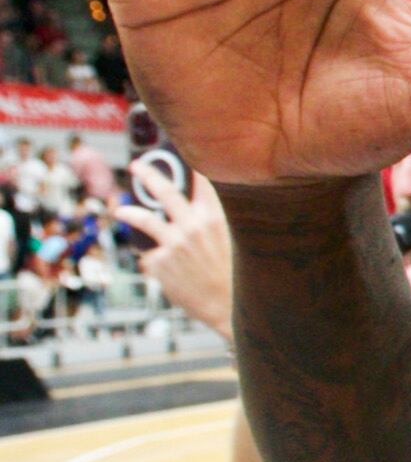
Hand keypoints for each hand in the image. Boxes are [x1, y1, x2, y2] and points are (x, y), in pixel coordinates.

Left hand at [116, 162, 231, 338]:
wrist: (231, 308)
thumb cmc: (238, 278)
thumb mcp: (237, 244)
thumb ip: (213, 228)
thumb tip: (188, 221)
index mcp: (217, 217)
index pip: (204, 182)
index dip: (194, 166)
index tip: (186, 152)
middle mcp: (193, 225)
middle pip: (166, 192)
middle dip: (149, 175)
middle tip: (138, 165)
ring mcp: (174, 243)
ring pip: (145, 220)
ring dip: (130, 212)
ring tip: (120, 209)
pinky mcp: (159, 262)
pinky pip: (153, 258)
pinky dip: (160, 265)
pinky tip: (174, 277)